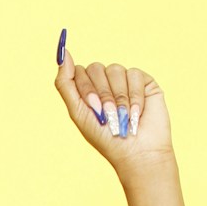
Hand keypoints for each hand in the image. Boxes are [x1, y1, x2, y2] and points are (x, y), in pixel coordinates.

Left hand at [55, 45, 171, 176]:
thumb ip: (65, 83)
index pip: (79, 72)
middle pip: (96, 67)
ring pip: (115, 69)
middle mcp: (105, 83)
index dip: (86, 89)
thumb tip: (63, 53)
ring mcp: (124, 81)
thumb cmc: (105, 138)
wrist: (137, 153)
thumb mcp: (78, 113)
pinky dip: (134, 95)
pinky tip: (137, 113)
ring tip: (124, 117)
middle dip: (102, 94)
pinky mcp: (143, 81)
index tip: (93, 108)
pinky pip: (134, 73)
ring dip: (118, 97)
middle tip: (108, 115)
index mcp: (87, 90)